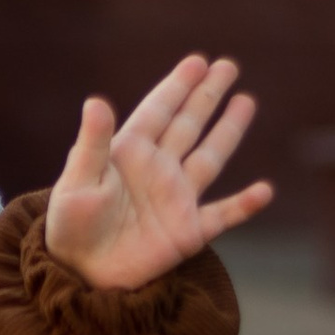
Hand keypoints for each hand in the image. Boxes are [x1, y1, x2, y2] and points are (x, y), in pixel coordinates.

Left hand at [45, 55, 275, 290]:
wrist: (80, 272)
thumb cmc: (70, 225)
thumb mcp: (78, 181)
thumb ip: (92, 143)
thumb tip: (96, 101)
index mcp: (130, 152)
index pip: (159, 110)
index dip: (178, 86)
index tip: (197, 61)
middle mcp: (158, 169)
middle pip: (189, 124)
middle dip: (208, 95)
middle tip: (228, 65)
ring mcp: (176, 199)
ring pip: (210, 158)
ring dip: (229, 131)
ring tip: (246, 102)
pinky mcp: (188, 231)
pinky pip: (223, 215)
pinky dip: (244, 205)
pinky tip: (264, 191)